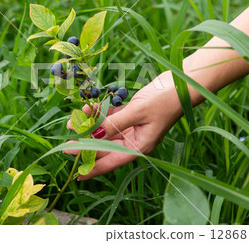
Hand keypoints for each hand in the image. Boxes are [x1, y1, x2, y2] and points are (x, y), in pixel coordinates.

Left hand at [64, 71, 182, 179]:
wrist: (182, 81)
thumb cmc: (165, 100)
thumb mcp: (137, 112)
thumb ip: (113, 123)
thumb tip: (93, 136)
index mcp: (140, 146)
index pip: (111, 161)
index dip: (92, 165)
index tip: (75, 168)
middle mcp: (135, 140)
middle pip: (106, 147)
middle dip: (86, 145)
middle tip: (66, 145)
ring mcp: (133, 127)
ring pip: (106, 131)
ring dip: (90, 126)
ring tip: (70, 123)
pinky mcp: (132, 114)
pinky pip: (111, 116)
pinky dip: (99, 113)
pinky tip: (87, 109)